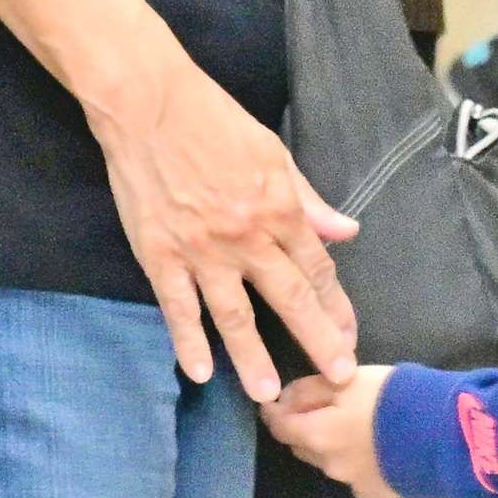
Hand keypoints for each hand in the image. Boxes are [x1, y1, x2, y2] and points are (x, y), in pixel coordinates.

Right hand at [90, 57, 360, 400]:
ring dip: (253, 356)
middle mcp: (246, 235)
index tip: (348, 334)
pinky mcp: (160, 254)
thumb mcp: (272, 153)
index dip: (335, 305)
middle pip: (289, 298)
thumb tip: (346, 232)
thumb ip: (309, 200)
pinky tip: (199, 370)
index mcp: (278, 208)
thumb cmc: (213, 120)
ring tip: (268, 393)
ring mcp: (201, 249)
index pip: (316, 268)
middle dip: (317, 339)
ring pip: (234, 314)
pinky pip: (178, 307)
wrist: (148, 104)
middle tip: (337, 376)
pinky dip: (188, 340)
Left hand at [259, 368, 401, 497]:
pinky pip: (353, 473)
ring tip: (351, 426)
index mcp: (316, 435)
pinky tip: (375, 446)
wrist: (442, 437)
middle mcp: (327, 464)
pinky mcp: (374, 492)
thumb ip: (311, 389)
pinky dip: (355, 459)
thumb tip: (284, 399)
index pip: (279, 426)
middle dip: (302, 427)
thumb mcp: (349, 379)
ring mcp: (351, 482)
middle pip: (302, 445)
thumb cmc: (393, 399)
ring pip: (327, 461)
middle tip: (316, 407)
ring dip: (329, 444)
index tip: (274, 401)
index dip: (273, 412)